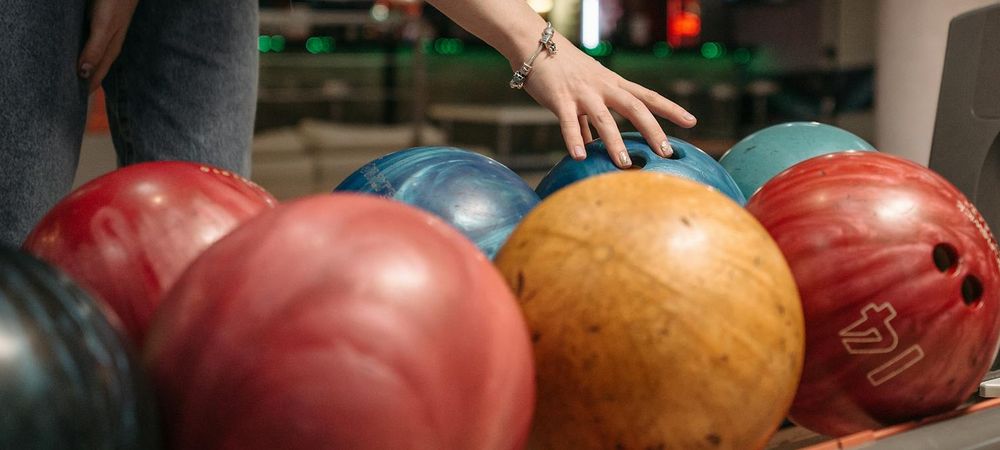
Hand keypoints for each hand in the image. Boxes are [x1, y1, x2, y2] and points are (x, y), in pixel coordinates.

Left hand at [78, 0, 138, 91]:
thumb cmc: (116, 4)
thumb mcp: (104, 28)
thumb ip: (95, 49)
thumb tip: (83, 74)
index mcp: (110, 50)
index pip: (96, 76)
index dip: (87, 89)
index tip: (75, 104)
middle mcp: (108, 46)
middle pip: (95, 70)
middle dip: (86, 83)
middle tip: (71, 98)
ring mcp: (104, 36)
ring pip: (93, 59)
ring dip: (85, 70)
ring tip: (73, 81)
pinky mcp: (98, 26)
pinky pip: (89, 47)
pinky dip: (83, 55)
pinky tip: (77, 56)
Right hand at [519, 33, 696, 167]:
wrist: (536, 45)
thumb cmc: (562, 70)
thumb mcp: (585, 90)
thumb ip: (589, 120)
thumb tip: (591, 146)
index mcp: (613, 84)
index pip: (648, 96)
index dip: (670, 109)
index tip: (691, 122)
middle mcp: (603, 87)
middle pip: (635, 108)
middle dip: (653, 130)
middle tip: (666, 152)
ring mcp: (583, 93)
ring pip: (604, 118)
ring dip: (615, 142)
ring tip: (624, 164)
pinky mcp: (560, 98)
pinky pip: (568, 121)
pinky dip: (574, 139)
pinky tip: (579, 157)